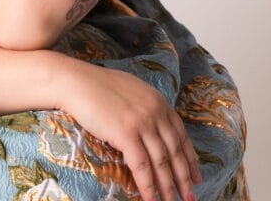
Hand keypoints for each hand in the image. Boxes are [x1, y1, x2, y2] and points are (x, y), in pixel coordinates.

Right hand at [56, 59, 201, 200]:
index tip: (195, 176)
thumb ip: (145, 106)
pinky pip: (141, 166)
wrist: (75, 81)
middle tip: (189, 197)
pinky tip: (151, 200)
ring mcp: (142, 122)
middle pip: (175, 151)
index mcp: (157, 100)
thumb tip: (153, 125)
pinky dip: (148, 186)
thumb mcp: (130, 91)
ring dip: (167, 187)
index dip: (189, 158)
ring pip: (161, 161)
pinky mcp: (126, 133)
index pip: (180, 134)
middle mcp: (155, 111)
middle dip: (184, 178)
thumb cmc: (96, 85)